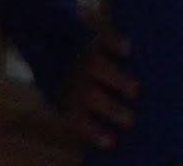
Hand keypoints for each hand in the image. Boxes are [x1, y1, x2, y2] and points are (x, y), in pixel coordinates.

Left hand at [58, 13, 138, 151]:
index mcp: (70, 102)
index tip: (111, 141)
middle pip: (95, 97)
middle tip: (129, 119)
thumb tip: (126, 134)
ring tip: (134, 90)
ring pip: (102, 69)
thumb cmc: (69, 82)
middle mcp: (77, 81)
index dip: (94, 131)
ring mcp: (86, 60)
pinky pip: (106, 41)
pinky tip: (126, 49)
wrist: (49, 42)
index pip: (81, 120)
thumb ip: (90, 116)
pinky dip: (116, 43)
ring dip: (118, 79)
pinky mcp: (95, 41)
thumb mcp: (68, 102)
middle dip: (111, 108)